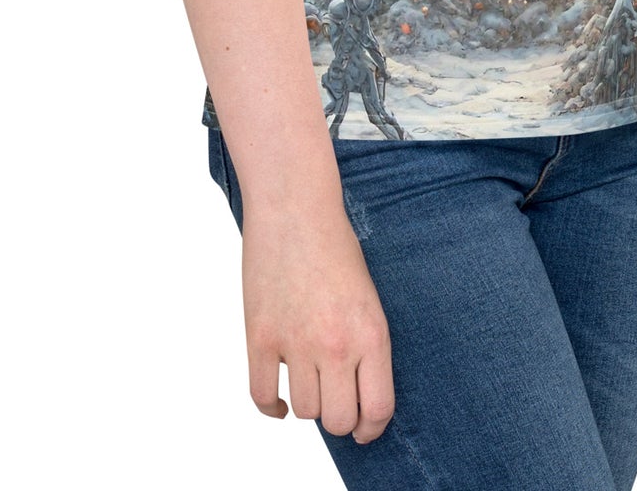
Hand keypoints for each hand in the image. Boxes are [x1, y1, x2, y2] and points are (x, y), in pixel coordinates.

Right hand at [240, 199, 395, 444]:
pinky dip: (272, 407)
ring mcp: (296, 343)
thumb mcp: (368, 298)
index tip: (365, 429)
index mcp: (371, 334)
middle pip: (338, 420)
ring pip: (304, 411)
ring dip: (307, 405)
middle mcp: (335, 345)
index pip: (376, 410)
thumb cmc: (335, 246)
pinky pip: (263, 396)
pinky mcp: (261, 337)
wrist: (295, 207)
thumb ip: (365, 345)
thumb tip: (357, 394)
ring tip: (309, 384)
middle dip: (340, 418)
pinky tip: (281, 402)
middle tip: (336, 403)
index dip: (371, 429)